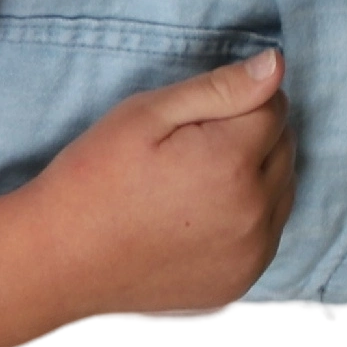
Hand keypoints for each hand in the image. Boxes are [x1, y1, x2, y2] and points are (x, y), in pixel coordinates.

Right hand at [0, 49, 299, 321]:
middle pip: (285, 148)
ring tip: (195, 181)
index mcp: (233, 161)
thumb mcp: (145, 115)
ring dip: (256, 177)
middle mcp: (255, 211)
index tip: (193, 117)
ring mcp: (252, 253)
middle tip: (192, 145)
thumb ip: (219, 89)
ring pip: (283, 191)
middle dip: (252, 135)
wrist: (60, 259)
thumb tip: (277, 65)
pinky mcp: (241, 280)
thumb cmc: (94, 176)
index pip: (275, 107)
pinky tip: (199, 217)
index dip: (236, 101)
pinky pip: (267, 234)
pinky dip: (247, 218)